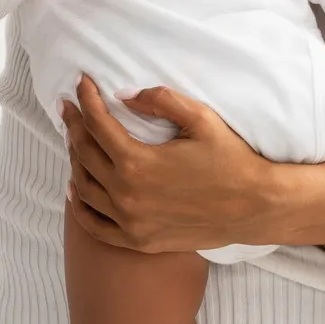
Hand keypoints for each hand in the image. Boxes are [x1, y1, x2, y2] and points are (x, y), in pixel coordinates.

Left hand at [61, 76, 275, 252]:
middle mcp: (127, 195)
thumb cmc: (232, 159)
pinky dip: (80, 207)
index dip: (86, 100)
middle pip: (84, 154)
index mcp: (138, 162)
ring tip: (75, 140)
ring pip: (84, 189)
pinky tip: (75, 190)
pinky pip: (95, 226)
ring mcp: (131, 222)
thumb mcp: (202, 119)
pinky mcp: (139, 240)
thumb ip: (160, 101)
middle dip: (73, 125)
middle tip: (69, 107)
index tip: (81, 83)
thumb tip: (122, 95)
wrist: (255, 207)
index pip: (97, 125)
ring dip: (74, 160)